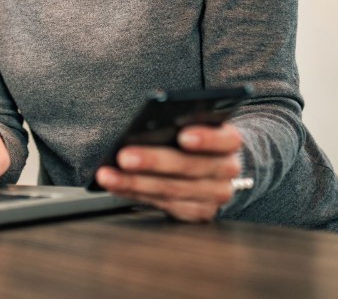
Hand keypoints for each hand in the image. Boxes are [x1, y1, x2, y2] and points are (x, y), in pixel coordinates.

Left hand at [94, 123, 244, 222]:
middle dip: (153, 161)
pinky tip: (115, 185)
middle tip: (124, 156)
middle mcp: (227, 170)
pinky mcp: (198, 213)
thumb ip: (178, 125)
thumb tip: (143, 127)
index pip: (224, 139)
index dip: (205, 138)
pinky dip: (134, 193)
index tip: (183, 135)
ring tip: (108, 174)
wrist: (218, 168)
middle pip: (189, 167)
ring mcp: (214, 195)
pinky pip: (163, 204)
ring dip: (135, 182)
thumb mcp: (196, 125)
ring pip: (171, 190)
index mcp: (230, 141)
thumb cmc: (198, 140)